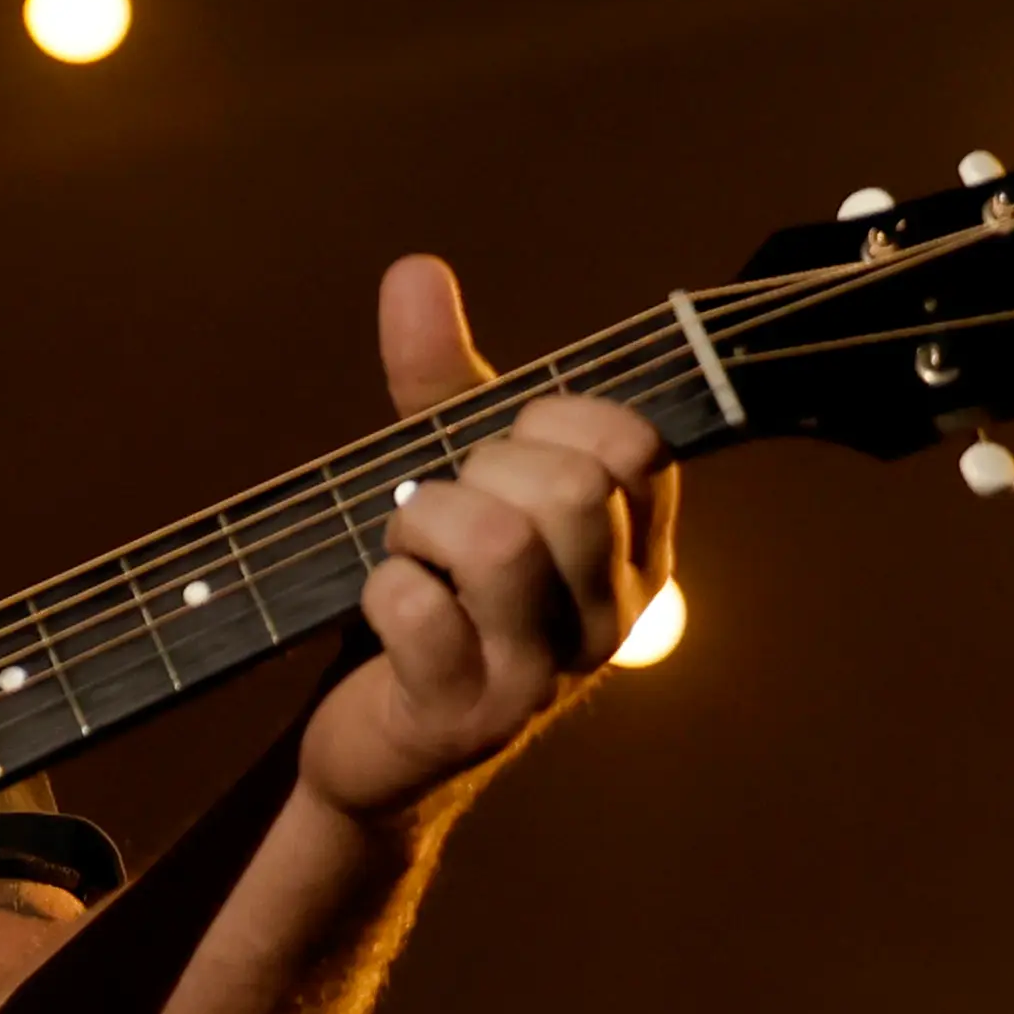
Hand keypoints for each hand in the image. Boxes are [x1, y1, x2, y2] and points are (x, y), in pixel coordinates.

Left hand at [299, 254, 676, 827]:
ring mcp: (544, 675)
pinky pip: (415, 607)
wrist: (384, 744)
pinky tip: (385, 603)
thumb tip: (414, 269)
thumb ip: (442, 378)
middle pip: (571, 487)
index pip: (634, 443)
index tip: (500, 456)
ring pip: (496, 541)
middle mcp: (610, 616)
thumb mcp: (447, 478)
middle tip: (444, 511)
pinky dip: (379, 585)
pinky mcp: (467, 717)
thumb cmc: (435, 594)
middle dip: (479, 469)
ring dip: (421, 523)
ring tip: (410, 551)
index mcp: (634, 551)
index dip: (549, 421)